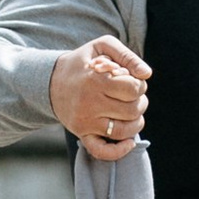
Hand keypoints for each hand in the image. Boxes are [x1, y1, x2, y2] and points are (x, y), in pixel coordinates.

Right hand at [50, 35, 148, 155]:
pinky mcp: (82, 134)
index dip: (140, 85)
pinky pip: (102, 151)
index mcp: (95, 80)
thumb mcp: (102, 46)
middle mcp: (89, 103)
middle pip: (132, 110)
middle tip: (133, 95)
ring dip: (136, 122)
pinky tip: (129, 142)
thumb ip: (127, 55)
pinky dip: (119, 151)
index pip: (133, 88)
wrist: (51, 81)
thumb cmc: (83, 62)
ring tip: (132, 112)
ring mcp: (85, 122)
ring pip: (123, 131)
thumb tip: (146, 74)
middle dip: (140, 101)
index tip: (134, 81)